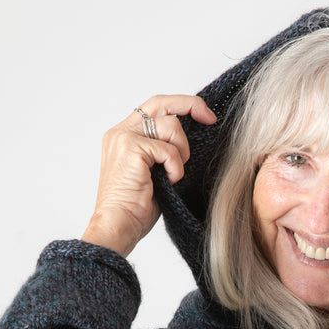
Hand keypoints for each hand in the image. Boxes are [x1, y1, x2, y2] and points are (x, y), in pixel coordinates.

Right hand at [82, 95, 217, 256]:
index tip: (205, 116)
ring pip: (171, 126)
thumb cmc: (135, 208)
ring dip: (181, 152)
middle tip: (210, 120)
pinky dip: (176, 168)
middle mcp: (121, 131)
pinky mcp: (131, 148)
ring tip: (173, 174)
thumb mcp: (154, 170)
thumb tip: (191, 135)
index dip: (182, 105)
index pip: (155, 106)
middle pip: (162, 103)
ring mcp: (124, 138)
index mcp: (124, 135)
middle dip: (191, 106)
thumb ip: (162, 149)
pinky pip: (169, 150)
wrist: (118, 226)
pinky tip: (168, 182)